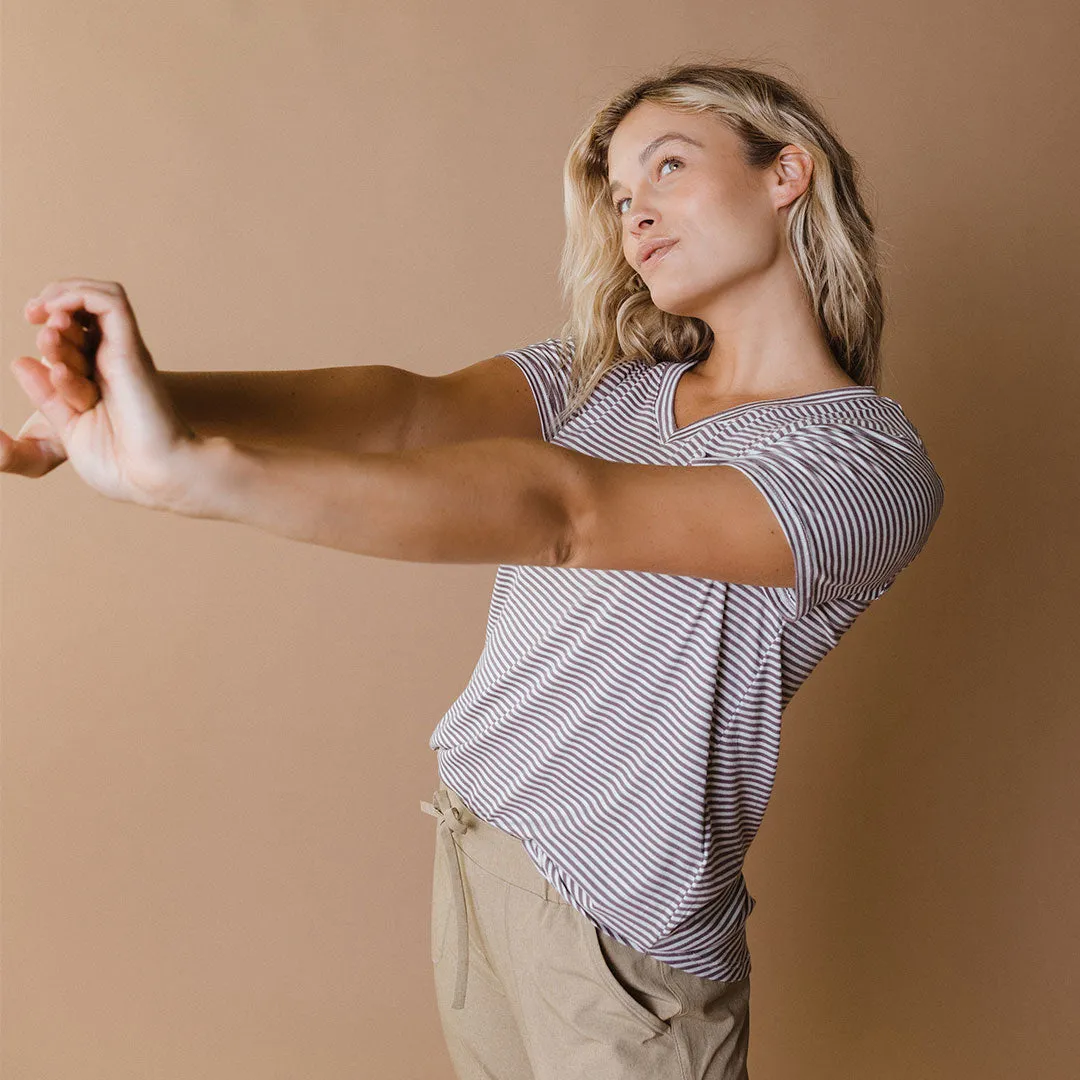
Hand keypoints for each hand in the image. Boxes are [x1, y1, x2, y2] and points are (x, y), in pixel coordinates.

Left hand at [7, 279, 201, 508]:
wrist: (152, 478)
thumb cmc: (120, 468)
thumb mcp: (66, 430)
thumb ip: (45, 397)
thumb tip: (21, 361)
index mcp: (103, 385)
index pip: (75, 342)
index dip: (50, 341)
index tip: (34, 363)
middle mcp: (115, 365)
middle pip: (84, 316)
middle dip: (50, 310)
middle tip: (36, 326)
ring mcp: (124, 355)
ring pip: (99, 297)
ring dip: (63, 292)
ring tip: (40, 312)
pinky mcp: (130, 349)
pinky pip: (108, 301)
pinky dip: (76, 294)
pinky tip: (54, 312)